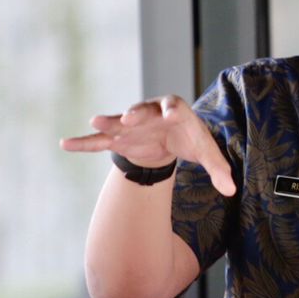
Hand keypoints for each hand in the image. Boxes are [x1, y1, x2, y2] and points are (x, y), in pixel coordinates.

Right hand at [61, 95, 236, 196]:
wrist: (168, 138)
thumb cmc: (190, 141)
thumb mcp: (206, 153)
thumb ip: (219, 169)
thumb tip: (232, 190)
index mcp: (176, 111)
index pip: (175, 107)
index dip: (172, 109)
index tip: (170, 113)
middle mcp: (151, 113)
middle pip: (143, 110)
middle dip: (136, 113)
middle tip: (129, 117)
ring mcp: (131, 124)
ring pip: (117, 122)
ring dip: (107, 122)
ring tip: (95, 122)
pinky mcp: (118, 138)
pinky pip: (99, 141)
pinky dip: (84, 143)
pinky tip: (65, 144)